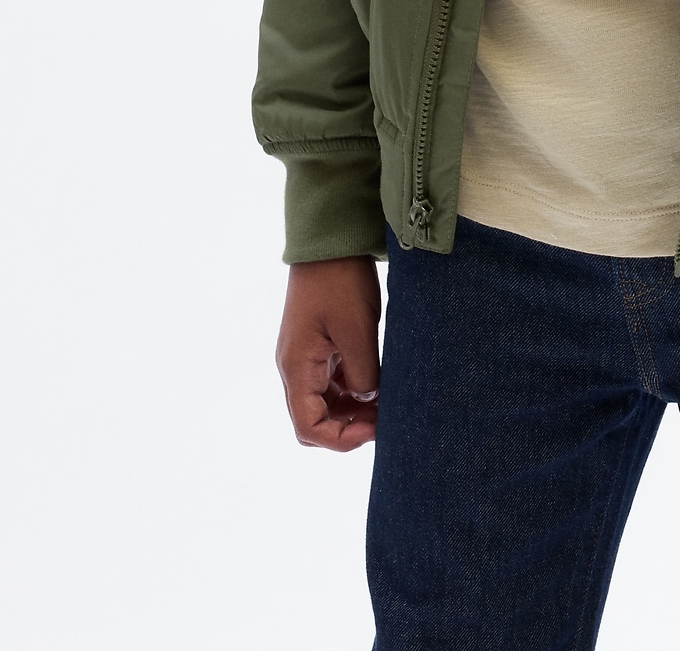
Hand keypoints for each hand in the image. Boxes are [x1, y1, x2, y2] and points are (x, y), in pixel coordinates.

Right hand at [276, 255, 381, 450]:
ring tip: (385, 403)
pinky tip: (377, 384)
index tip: (374, 430)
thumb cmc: (340, 281)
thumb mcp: (357, 330)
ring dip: (351, 410)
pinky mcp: (317, 344)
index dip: (341, 439)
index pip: (308, 427)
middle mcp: (294, 367)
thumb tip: (368, 402)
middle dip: (347, 427)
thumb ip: (363, 374)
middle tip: (384, 420)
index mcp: (296, 367)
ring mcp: (305, 355)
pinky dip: (352, 389)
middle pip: (314, 419)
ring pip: (324, 402)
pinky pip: (330, 381)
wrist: (329, 240)